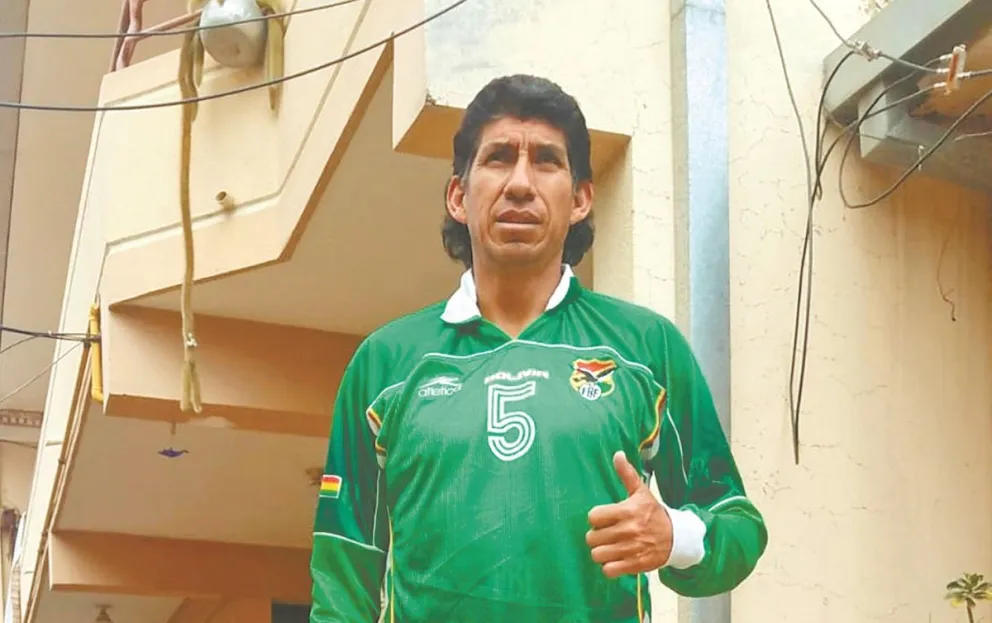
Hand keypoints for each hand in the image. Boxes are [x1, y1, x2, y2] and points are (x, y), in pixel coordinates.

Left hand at [586, 451, 672, 577]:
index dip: (596, 518)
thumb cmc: (654, 513)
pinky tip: (615, 559)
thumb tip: (617, 454)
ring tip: (609, 547)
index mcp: (627, 511)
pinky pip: (609, 570)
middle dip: (596, 536)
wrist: (677, 538)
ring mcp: (631, 549)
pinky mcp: (635, 565)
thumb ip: (627, 474)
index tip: (604, 519)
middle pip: (592, 537)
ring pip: (597, 555)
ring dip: (601, 552)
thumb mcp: (641, 493)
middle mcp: (628, 531)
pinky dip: (609, 567)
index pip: (594, 516)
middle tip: (606, 534)